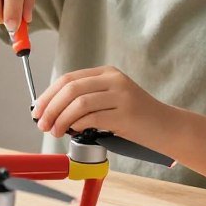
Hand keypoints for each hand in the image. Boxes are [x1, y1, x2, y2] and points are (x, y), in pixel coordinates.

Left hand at [32, 65, 169, 141]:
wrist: (167, 127)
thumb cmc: (135, 118)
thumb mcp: (111, 100)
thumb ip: (86, 100)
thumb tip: (51, 111)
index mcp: (107, 73)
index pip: (68, 78)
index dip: (48, 95)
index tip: (37, 110)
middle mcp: (114, 80)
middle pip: (70, 88)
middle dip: (50, 107)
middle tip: (42, 124)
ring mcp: (122, 95)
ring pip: (79, 102)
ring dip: (61, 119)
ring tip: (55, 132)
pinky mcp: (127, 114)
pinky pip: (93, 117)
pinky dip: (77, 125)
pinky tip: (73, 132)